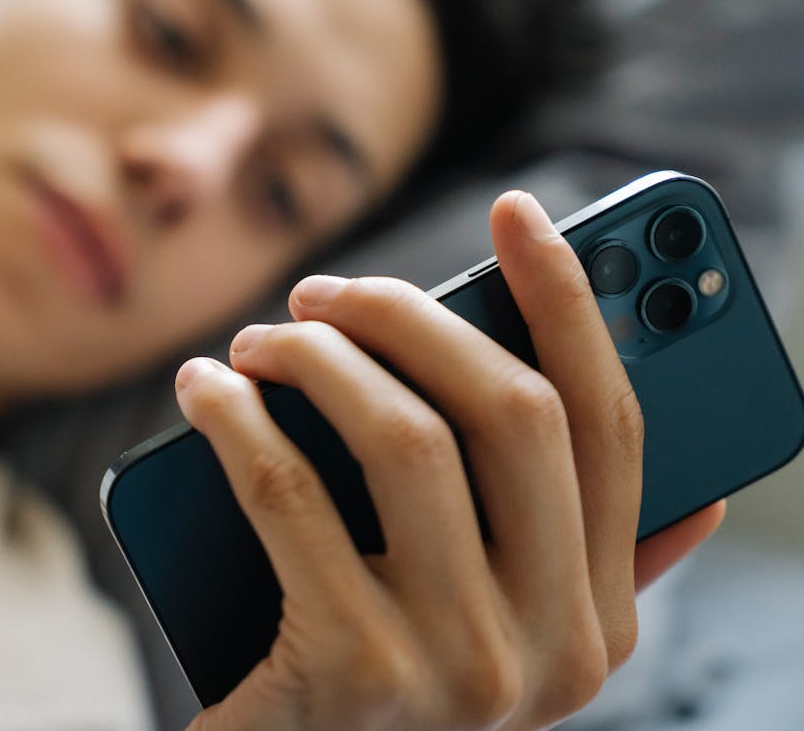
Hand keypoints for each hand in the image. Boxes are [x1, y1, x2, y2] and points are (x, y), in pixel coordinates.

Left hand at [175, 191, 723, 730]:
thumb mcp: (490, 635)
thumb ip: (574, 570)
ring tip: (259, 341)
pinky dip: (236, 417)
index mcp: (598, 621)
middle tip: (321, 293)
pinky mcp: (352, 670)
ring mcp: (458, 665)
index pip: (612, 429)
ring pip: (402, 436)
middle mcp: (553, 649)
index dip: (571, 305)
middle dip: (408, 318)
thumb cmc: (370, 683)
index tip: (518, 212)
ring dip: (315, 357)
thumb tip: (693, 501)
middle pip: (511, 413)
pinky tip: (204, 388)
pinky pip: (286, 491)